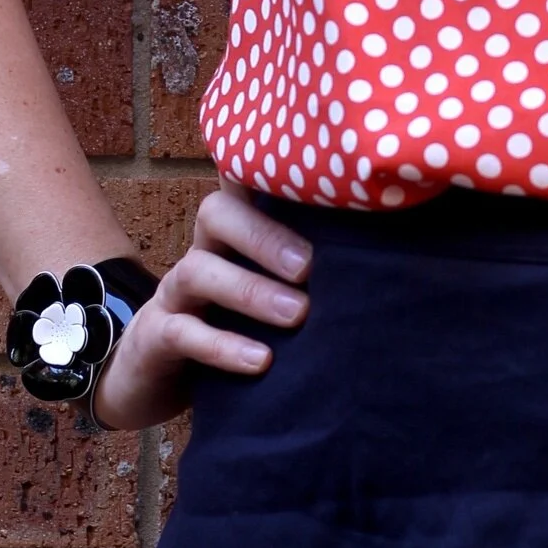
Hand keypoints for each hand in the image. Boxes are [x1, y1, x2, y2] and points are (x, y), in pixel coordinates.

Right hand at [92, 182, 310, 429]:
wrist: (154, 376)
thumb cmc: (233, 324)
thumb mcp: (273, 290)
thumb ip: (313, 269)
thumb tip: (392, 255)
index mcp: (233, 233)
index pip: (246, 184)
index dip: (272, 170)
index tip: (325, 173)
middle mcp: (202, 251)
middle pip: (218, 214)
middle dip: (265, 235)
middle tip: (311, 266)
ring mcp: (174, 293)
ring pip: (198, 270)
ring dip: (250, 290)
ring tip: (298, 314)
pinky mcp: (159, 337)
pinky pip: (184, 333)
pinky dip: (223, 346)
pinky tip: (260, 360)